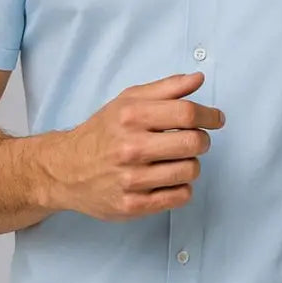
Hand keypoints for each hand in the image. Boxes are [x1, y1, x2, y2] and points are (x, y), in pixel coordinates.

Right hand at [47, 71, 225, 221]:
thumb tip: (198, 78)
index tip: (216, 119)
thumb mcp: (128, 101)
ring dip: (191, 164)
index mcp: (131, 116)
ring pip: (190, 171)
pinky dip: (181, 187)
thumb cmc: (101, 132)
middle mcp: (130, 147)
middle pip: (193, 143)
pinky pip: (179, 196)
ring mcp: (131, 179)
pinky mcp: (132, 205)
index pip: (186, 113)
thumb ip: (166, 88)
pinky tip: (168, 179)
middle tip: (194, 140)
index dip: (209, 115)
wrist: (65, 169)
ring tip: (175, 160)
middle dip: (202, 140)